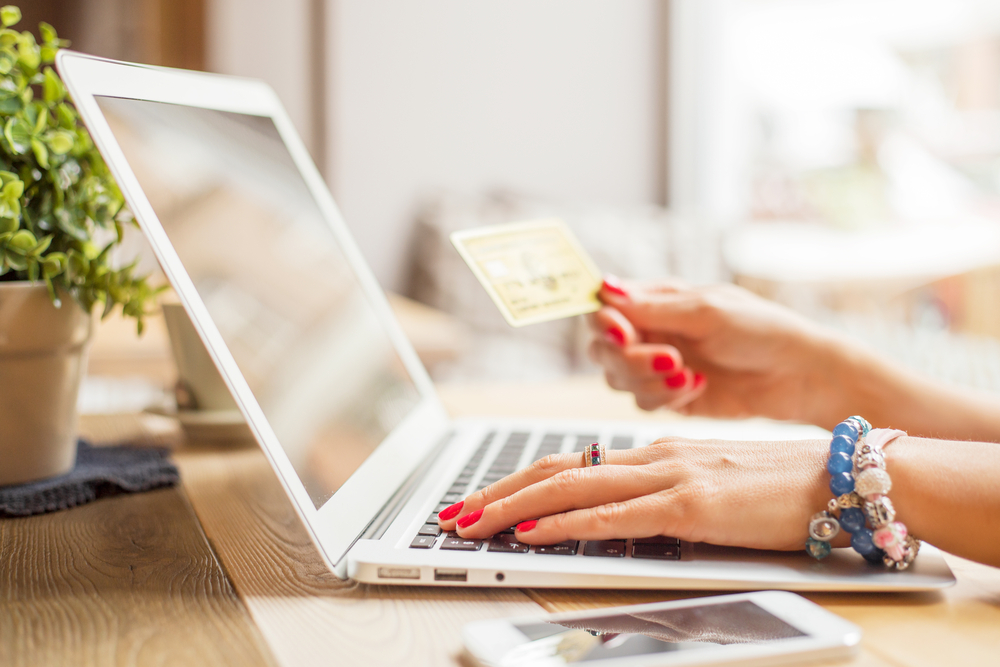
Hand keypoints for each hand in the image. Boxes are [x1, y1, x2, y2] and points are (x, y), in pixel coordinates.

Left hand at [438, 437, 834, 550]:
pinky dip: (566, 523)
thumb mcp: (708, 488)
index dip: (519, 481)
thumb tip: (619, 517)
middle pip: (556, 468)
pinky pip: (615, 514)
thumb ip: (663, 497)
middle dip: (497, 492)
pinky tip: (534, 534)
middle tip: (455, 513)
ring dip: (513, 507)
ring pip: (572, 485)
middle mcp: (654, 457)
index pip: (570, 462)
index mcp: (656, 454)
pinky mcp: (692, 505)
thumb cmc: (780, 487)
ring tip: (472, 524)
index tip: (482, 500)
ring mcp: (671, 477)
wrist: (843, 477)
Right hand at [590, 276, 837, 424]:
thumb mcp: (705, 311)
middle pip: (603, 348)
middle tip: (668, 358)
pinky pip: (642, 402)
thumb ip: (651, 306)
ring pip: (617, 379)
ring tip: (688, 374)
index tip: (623, 333)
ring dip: (648, 379)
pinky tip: (699, 386)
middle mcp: (650, 332)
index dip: (604, 322)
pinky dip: (665, 397)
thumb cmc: (760, 329)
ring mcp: (657, 366)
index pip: (604, 308)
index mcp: (656, 301)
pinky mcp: (669, 397)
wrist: (796, 375)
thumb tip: (603, 288)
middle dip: (628, 358)